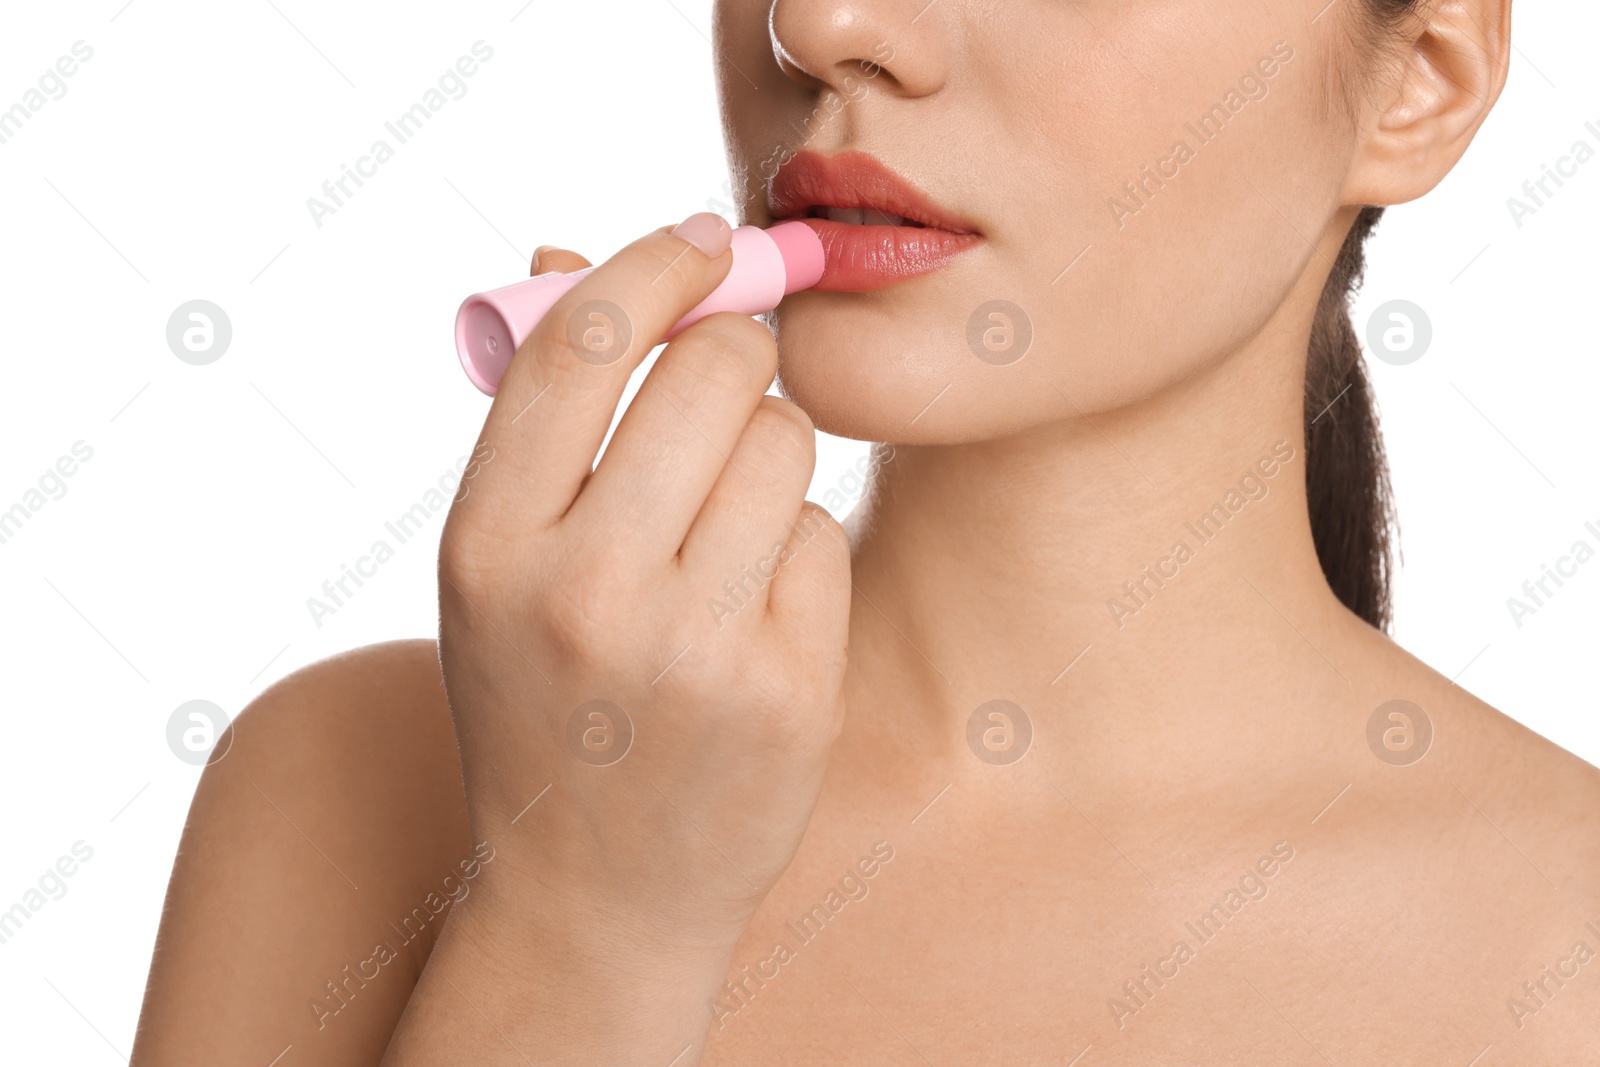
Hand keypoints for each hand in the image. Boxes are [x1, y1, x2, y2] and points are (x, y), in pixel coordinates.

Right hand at [437, 213, 851, 957]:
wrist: (594, 898)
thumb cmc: (544, 704)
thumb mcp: (496, 570)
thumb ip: (536, 418)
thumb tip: (568, 254)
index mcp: (488, 545)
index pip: (584, 340)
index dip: (654, 264)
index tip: (700, 242)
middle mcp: (585, 592)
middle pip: (714, 370)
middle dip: (736, 354)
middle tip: (728, 384)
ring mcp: (695, 649)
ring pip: (784, 442)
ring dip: (767, 456)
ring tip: (723, 528)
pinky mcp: (790, 692)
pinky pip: (821, 535)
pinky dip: (796, 550)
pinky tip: (753, 616)